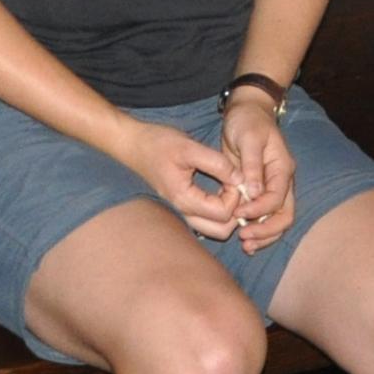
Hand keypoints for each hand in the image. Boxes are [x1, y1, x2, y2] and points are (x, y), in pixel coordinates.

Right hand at [118, 113, 250, 240]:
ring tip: (228, 187)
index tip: (233, 175)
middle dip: (235, 211)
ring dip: (228, 213)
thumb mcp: (189, 147)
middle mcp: (182, 212)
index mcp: (184, 199)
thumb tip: (240, 178)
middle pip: (221, 230)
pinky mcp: (182, 207)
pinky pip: (206, 221)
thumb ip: (217, 163)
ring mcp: (181, 212)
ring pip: (214, 229)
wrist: (134, 144)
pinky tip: (220, 190)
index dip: (235, 196)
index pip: (222, 213)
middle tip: (235, 186)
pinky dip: (218, 211)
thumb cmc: (158, 143)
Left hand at [220, 93, 299, 251]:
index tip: (239, 213)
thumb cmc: (247, 122)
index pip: (277, 198)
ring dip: (264, 235)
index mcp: (282, 168)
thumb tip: (254, 193)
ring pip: (277, 219)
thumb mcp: (248, 138)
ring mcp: (273, 187)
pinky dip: (257, 228)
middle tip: (244, 239)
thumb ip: (252, 165)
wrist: (246, 112)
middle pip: (284, 215)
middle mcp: (282, 181)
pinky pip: (264, 216)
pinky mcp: (261, 191)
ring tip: (246, 246)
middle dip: (266, 231)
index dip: (259, 210)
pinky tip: (244, 239)